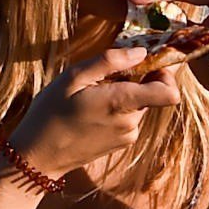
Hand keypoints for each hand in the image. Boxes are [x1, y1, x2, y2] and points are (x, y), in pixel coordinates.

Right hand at [10, 45, 180, 178]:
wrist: (39, 156)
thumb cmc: (50, 113)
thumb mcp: (73, 77)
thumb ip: (110, 62)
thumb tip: (141, 53)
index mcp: (122, 103)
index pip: (170, 93)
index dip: (166, 75)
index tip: (148, 63)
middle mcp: (131, 123)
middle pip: (152, 95)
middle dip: (135, 81)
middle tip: (104, 77)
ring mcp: (127, 136)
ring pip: (139, 105)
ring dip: (123, 95)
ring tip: (91, 96)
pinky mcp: (121, 143)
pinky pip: (128, 118)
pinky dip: (116, 109)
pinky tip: (91, 111)